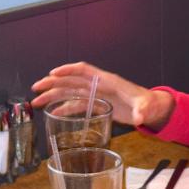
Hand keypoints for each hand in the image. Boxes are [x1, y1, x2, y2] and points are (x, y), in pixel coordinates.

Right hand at [30, 62, 174, 130]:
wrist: (151, 108)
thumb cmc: (149, 103)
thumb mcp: (146, 106)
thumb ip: (142, 110)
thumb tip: (140, 117)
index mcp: (107, 81)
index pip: (84, 70)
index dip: (68, 70)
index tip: (53, 73)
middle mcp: (98, 86)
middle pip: (71, 81)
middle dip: (53, 83)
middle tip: (36, 88)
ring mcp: (96, 95)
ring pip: (70, 93)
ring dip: (53, 96)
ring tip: (37, 102)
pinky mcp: (97, 105)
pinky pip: (76, 105)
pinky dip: (64, 108)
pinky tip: (52, 113)